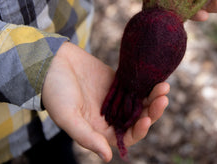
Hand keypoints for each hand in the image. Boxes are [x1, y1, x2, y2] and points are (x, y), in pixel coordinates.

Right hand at [42, 42, 169, 161]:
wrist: (52, 63)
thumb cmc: (55, 92)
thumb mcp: (68, 116)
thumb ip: (87, 137)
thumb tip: (108, 156)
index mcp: (99, 129)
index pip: (126, 136)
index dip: (139, 130)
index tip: (147, 119)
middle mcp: (109, 115)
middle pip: (137, 118)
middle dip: (152, 111)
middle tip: (163, 98)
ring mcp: (114, 97)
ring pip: (139, 101)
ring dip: (152, 96)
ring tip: (164, 86)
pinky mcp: (116, 81)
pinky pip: (134, 85)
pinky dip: (145, 83)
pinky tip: (154, 78)